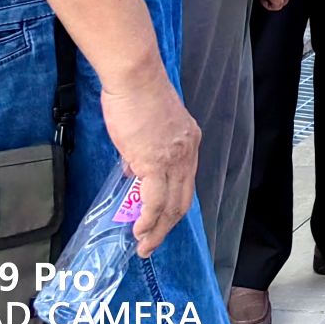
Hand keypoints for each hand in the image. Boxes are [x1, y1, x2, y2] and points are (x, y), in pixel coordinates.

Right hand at [98, 69, 200, 256]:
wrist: (135, 78)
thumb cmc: (137, 95)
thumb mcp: (151, 126)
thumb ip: (146, 149)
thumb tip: (134, 170)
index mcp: (190, 141)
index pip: (186, 182)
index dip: (174, 205)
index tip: (161, 220)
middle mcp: (188, 152)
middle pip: (183, 199)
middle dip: (168, 226)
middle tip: (153, 243)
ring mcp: (174, 159)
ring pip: (171, 205)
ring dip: (157, 230)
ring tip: (144, 246)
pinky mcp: (154, 162)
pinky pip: (154, 201)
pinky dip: (148, 220)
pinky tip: (140, 230)